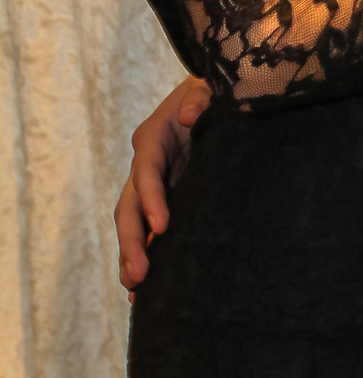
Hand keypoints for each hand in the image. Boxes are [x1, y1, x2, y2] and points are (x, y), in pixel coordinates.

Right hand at [115, 76, 211, 291]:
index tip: (162, 226)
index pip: (146, 171)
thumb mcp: (209, 88)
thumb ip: (199, 99)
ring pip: (132, 223)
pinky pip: (148, 229)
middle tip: (139, 274)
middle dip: (131, 240)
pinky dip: (145, 253)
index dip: (150, 198)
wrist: (217, 97)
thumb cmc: (214, 90)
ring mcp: (152, 184)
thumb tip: (189, 116)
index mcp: (153, 138)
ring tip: (135, 289)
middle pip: (129, 205)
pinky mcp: (165, 199)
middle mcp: (146, 164)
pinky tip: (145, 288)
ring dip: (131, 254)